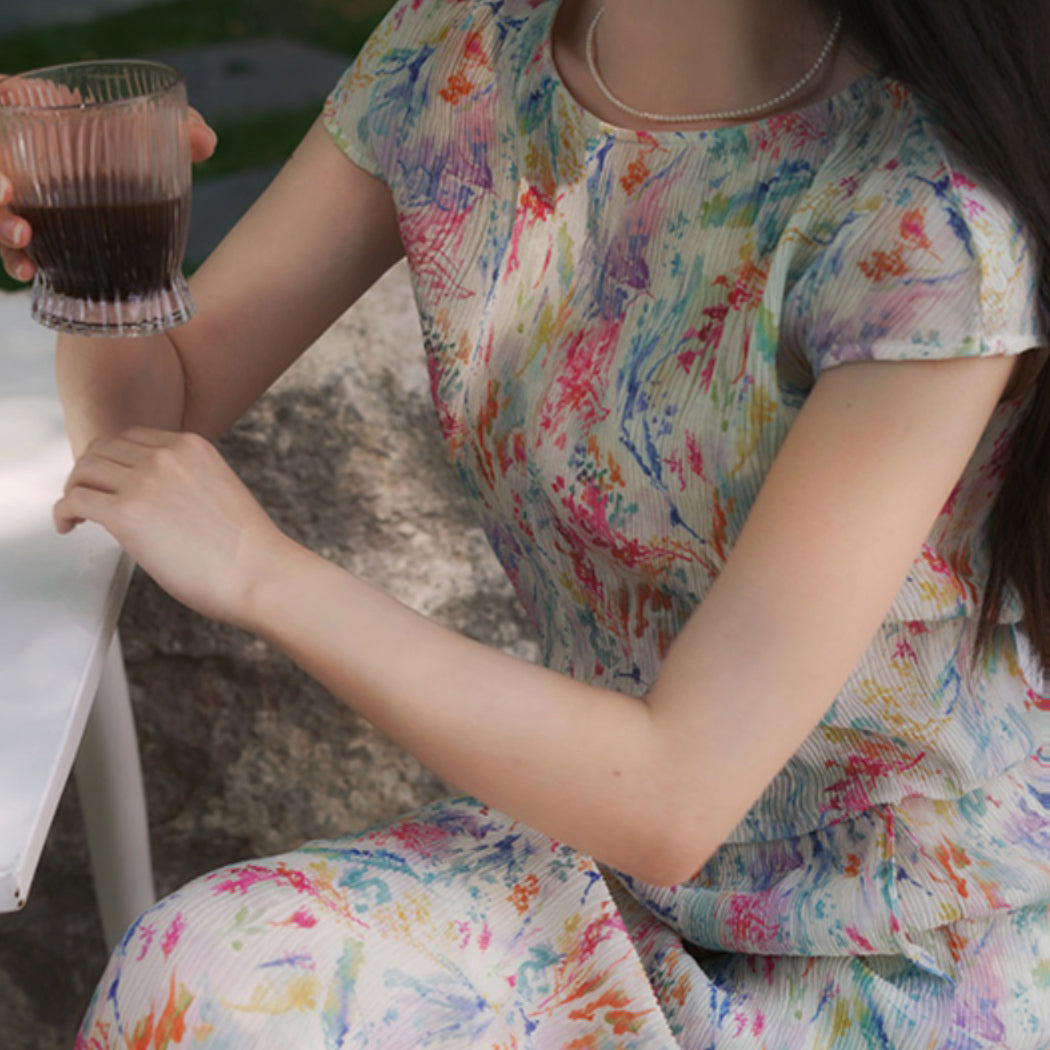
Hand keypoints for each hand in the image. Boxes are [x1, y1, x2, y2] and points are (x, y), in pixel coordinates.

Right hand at [0, 98, 217, 282]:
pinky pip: (12, 251)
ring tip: (26, 237)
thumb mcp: (154, 143)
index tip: (3, 103)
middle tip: (11, 193)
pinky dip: (17, 261)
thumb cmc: (133, 159)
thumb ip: (179, 132)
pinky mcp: (34, 237)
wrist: (138, 213)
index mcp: (47, 118)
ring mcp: (25, 200)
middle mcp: (26, 158)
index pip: (8, 94)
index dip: (2, 98)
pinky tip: (31, 272)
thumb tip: (206, 141)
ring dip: (1, 225)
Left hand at [53, 427, 290, 626]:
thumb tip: (155, 500)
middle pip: (101, 449)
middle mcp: (166, 456)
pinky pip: (74, 500)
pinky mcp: (127, 514)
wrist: (261, 573)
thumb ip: (186, 481)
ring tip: (78, 514)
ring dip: (75, 490)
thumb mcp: (219, 490)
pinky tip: (69, 526)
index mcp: (192, 446)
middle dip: (90, 473)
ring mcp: (145, 482)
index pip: (132, 438)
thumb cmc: (249, 549)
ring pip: (83, 471)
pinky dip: (63, 513)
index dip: (113, 459)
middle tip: (88, 497)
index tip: (110, 480)